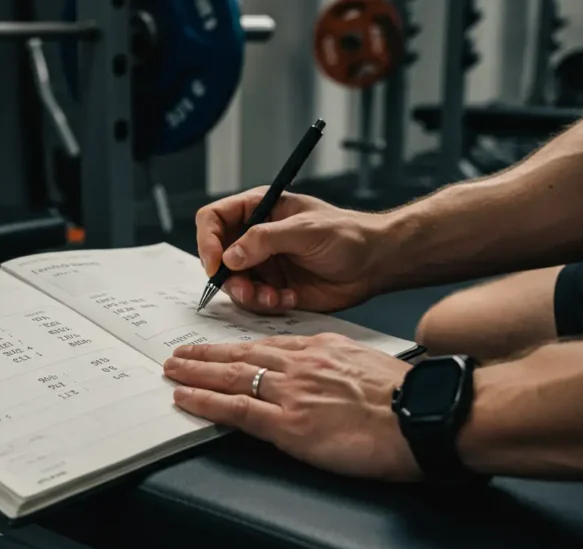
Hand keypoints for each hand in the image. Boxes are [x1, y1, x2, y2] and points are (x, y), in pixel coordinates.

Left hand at [163, 334, 420, 480]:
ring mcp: (293, 392)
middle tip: (179, 352)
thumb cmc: (409, 399)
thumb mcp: (369, 367)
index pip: (268, 345)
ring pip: (232, 375)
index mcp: (323, 349)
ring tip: (172, 370)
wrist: (426, 417)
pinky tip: (185, 397)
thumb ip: (339, 366)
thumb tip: (325, 377)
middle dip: (206, 353)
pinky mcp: (290, 423)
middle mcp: (302, 364)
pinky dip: (206, 400)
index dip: (238, 346)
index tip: (219, 347)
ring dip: (196, 371)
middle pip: (242, 354)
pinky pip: (237, 408)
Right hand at [196, 187, 390, 312]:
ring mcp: (262, 264)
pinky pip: (253, 301)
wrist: (375, 265)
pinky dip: (266, 304)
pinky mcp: (272, 288)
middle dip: (228, 277)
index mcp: (258, 210)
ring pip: (232, 283)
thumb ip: (265, 240)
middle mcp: (255, 237)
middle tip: (246, 290)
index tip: (215, 264)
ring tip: (273, 297)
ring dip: (248, 295)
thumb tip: (230, 256)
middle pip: (217, 256)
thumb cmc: (348, 235)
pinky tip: (289, 298)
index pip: (214, 219)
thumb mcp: (305, 230)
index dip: (207, 241)